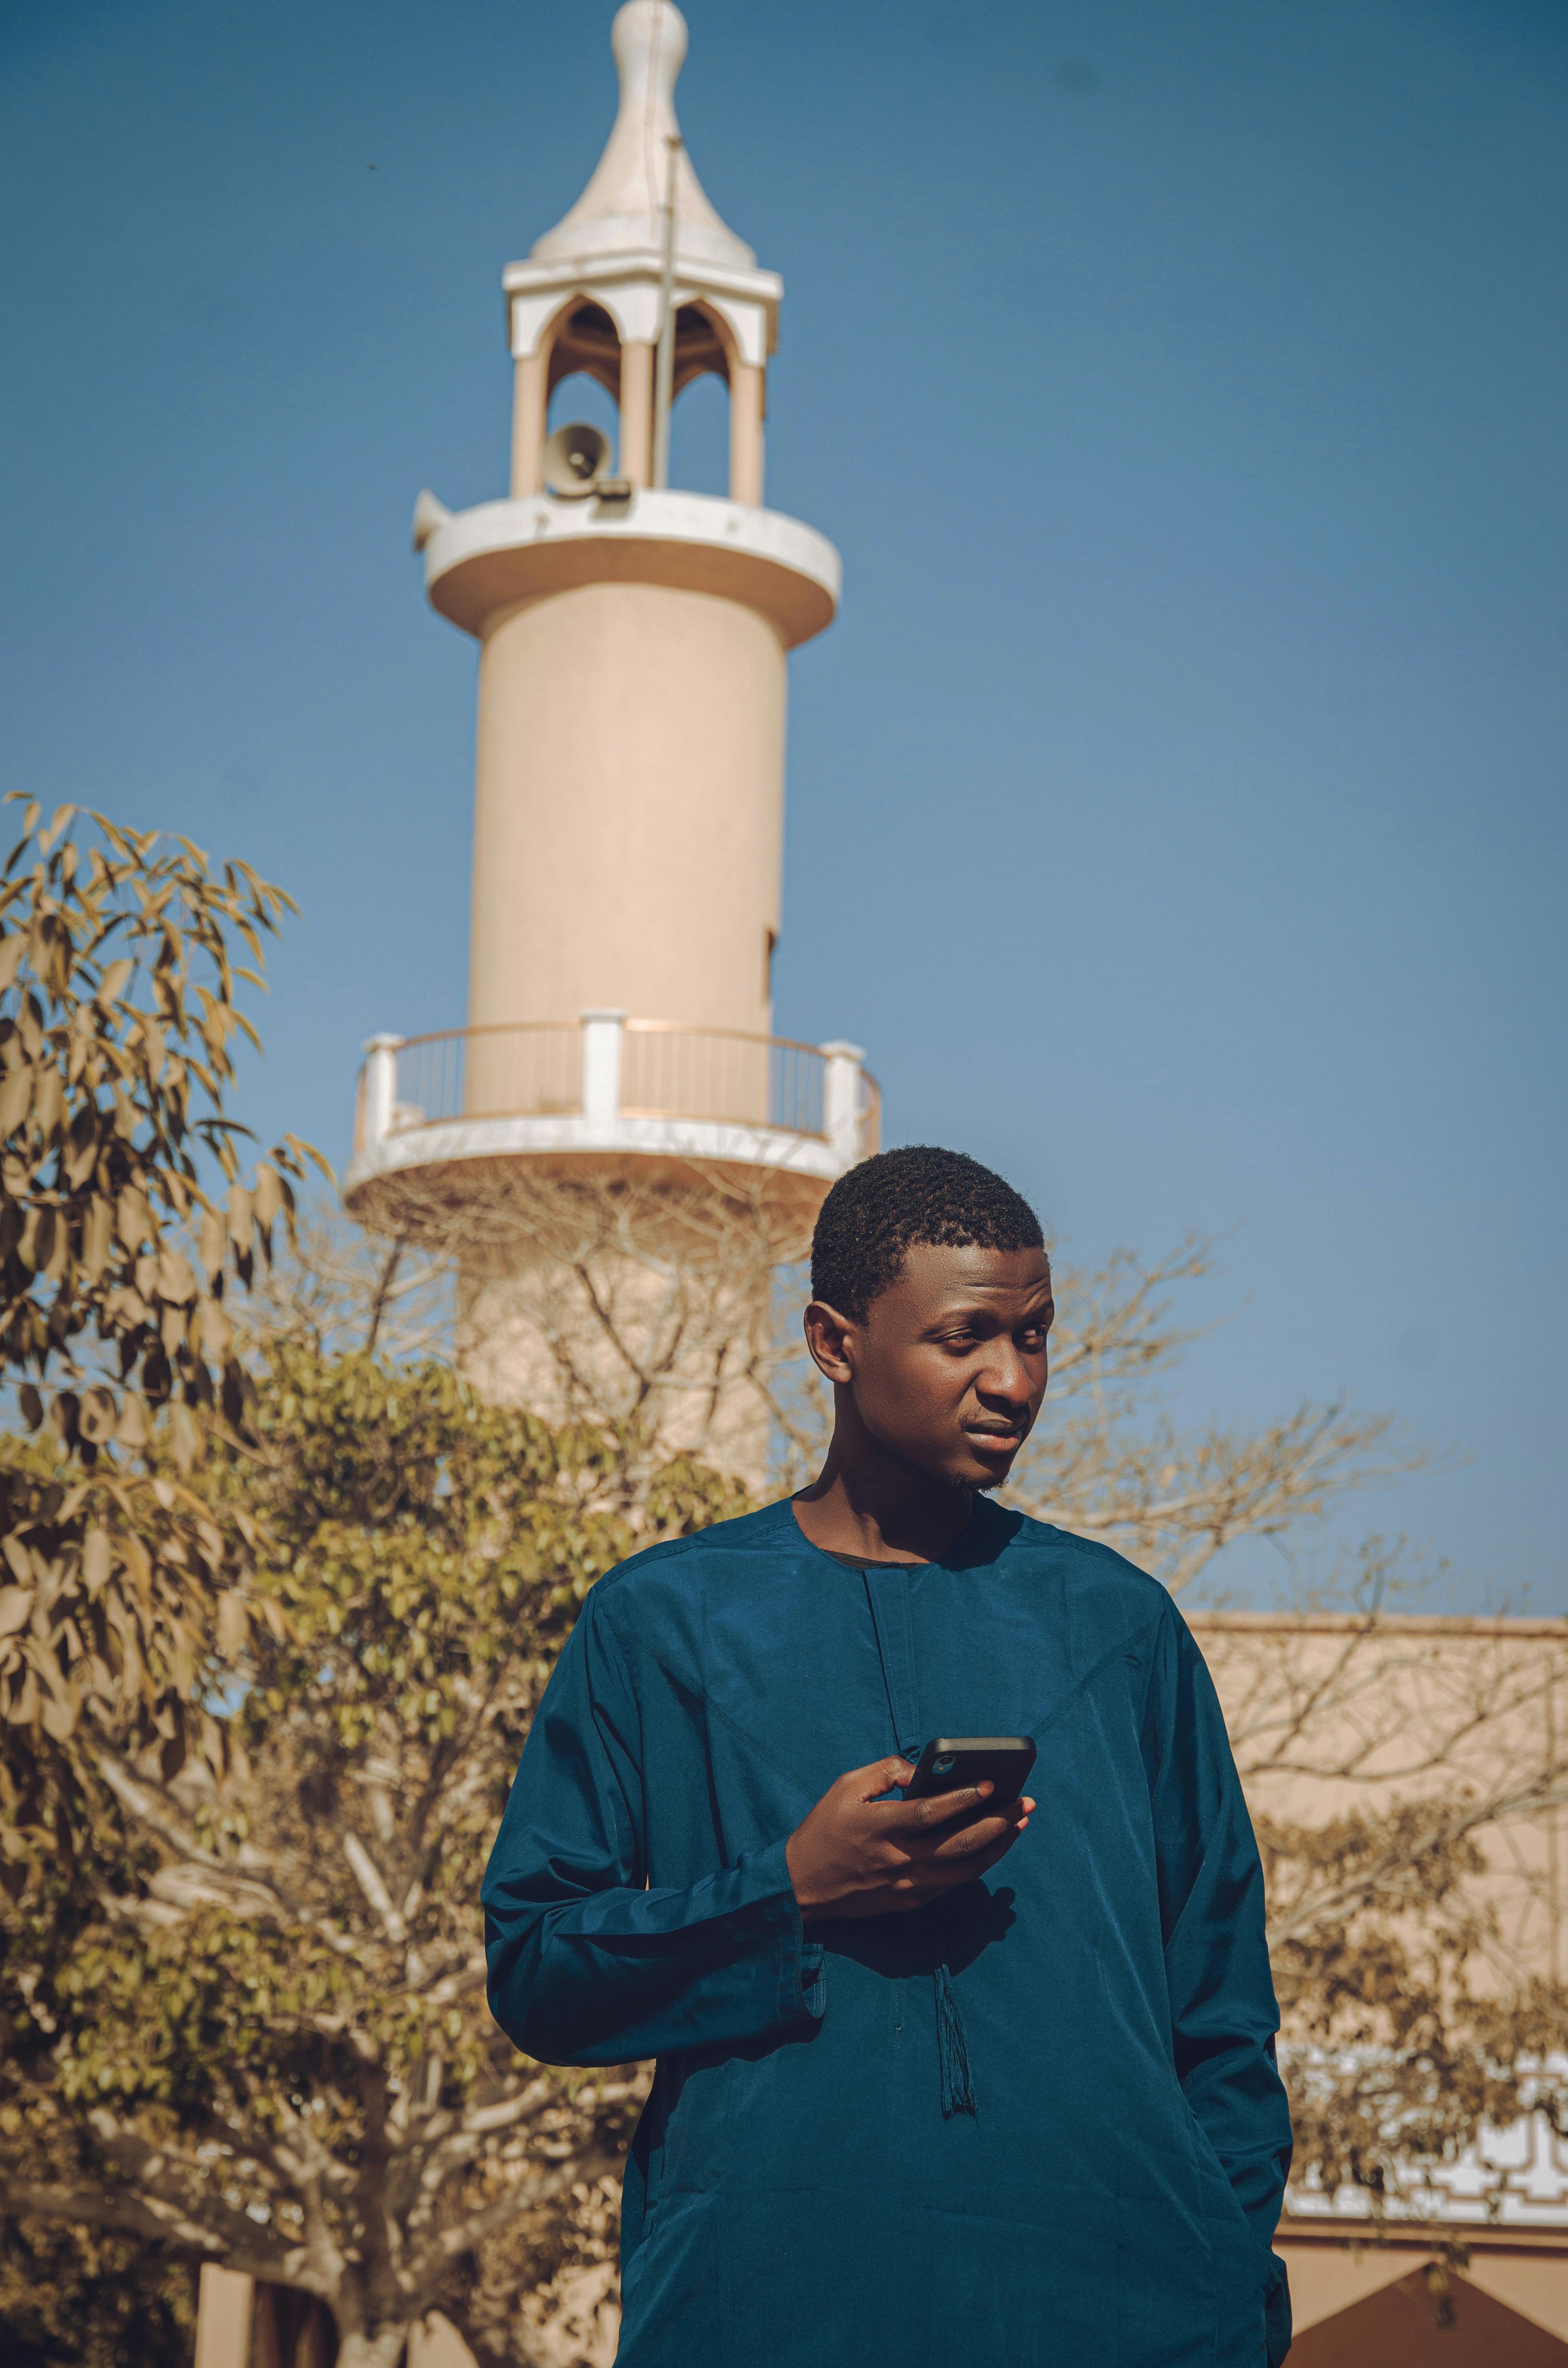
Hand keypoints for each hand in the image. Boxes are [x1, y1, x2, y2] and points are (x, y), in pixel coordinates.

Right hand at [785, 1756, 1034, 1922]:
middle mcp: (898, 1861)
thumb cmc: (823, 1829)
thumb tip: (922, 1771)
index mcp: (880, 1828)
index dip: (963, 1798)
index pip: (930, 1813)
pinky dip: (977, 1865)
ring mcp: (907, 1886)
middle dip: (998, 1822)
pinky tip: (992, 1847)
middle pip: (960, 1844)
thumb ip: (885, 1772)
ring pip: (965, 1869)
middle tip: (1025, 1804)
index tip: (991, 1783)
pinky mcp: (910, 1901)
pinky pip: (952, 1884)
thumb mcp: (845, 1787)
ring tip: (1019, 1825)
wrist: (802, 1886)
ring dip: (998, 1847)